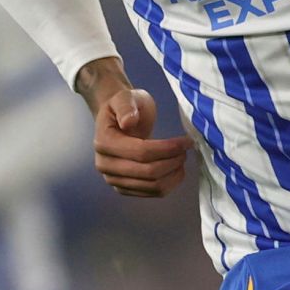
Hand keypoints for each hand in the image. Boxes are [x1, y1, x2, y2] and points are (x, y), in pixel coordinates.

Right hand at [80, 63, 190, 198]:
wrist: (117, 118)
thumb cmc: (123, 106)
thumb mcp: (125, 96)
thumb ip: (126, 106)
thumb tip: (128, 122)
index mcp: (104, 143)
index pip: (141, 152)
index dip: (167, 149)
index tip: (186, 141)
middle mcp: (105, 165)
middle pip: (148, 172)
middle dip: (173, 161)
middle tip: (186, 149)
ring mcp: (114, 180)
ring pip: (152, 186)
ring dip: (173, 174)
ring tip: (182, 158)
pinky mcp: (124, 188)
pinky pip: (152, 193)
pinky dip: (169, 184)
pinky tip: (176, 169)